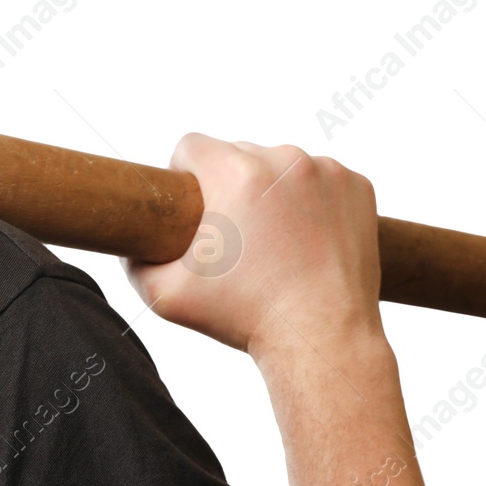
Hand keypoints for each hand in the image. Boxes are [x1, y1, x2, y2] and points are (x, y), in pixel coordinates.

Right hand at [129, 135, 452, 485]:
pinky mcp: (358, 185)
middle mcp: (282, 158)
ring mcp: (326, 170)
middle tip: (236, 237)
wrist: (323, 341)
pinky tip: (307, 239)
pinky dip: (312, 200)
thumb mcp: (166, 295)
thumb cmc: (244, 318)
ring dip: (272, 190)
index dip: (184, 176)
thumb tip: (127, 242)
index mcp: (234, 171)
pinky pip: (321, 178)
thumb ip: (134, 260)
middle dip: (230, 186)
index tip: (195, 208)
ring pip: (280, 165)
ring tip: (274, 243)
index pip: (191, 145)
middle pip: (237, 153)